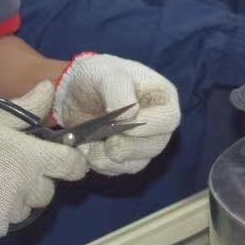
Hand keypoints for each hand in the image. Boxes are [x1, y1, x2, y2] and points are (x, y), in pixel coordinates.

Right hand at [0, 80, 86, 244]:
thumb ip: (27, 107)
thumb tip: (50, 88)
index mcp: (30, 158)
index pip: (72, 165)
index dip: (69, 161)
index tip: (58, 158)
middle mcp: (24, 190)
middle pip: (45, 191)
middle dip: (33, 181)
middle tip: (4, 167)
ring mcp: (5, 215)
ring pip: (22, 210)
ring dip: (10, 200)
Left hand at [54, 53, 180, 175]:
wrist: (75, 89)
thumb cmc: (97, 74)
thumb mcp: (107, 74)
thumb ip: (118, 91)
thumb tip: (131, 117)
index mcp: (162, 97)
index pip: (169, 118)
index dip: (149, 126)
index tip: (125, 126)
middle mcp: (157, 123)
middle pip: (155, 145)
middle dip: (127, 147)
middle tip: (106, 142)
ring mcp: (142, 142)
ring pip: (137, 162)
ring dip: (110, 159)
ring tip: (88, 145)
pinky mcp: (125, 156)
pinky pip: (119, 169)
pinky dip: (101, 164)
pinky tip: (86, 150)